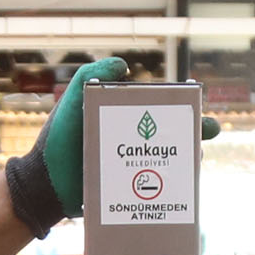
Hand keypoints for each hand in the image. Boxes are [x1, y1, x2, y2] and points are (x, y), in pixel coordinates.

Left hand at [0, 59, 219, 234]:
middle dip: (193, 132)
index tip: (195, 103)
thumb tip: (122, 64)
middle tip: (209, 130)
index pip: (157, 108)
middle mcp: (131, 140)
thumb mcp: (72, 102)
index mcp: (121, 117)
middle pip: (170, 134)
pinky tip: (182, 185)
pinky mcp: (129, 190)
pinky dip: (171, 186)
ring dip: (186, 159)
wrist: (45, 184)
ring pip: (168, 161)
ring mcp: (131, 166)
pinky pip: (154, 187)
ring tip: (196, 157)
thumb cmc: (58, 140)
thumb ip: (89, 76)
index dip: (180, 106)